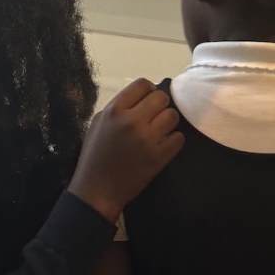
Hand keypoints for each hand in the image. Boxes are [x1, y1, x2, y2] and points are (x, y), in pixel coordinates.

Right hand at [70, 79, 182, 223]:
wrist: (97, 190)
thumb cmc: (95, 154)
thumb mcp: (98, 122)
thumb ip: (119, 107)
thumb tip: (143, 97)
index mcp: (115, 110)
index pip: (142, 84)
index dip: (148, 90)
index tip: (147, 101)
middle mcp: (132, 120)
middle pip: (161, 97)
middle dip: (160, 105)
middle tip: (154, 117)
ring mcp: (147, 139)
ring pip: (173, 116)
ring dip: (168, 122)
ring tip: (159, 131)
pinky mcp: (159, 157)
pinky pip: (178, 138)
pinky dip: (173, 140)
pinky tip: (163, 145)